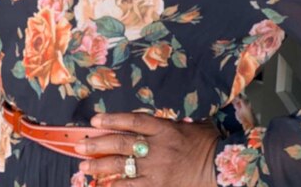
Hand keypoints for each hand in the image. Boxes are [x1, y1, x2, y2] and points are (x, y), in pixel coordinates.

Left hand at [75, 112, 220, 185]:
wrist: (220, 167)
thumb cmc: (206, 143)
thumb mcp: (187, 125)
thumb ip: (164, 123)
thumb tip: (141, 120)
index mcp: (165, 129)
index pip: (133, 121)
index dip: (112, 119)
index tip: (95, 120)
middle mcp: (158, 148)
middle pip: (121, 144)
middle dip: (98, 144)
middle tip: (80, 145)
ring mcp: (157, 169)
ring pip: (122, 166)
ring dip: (100, 167)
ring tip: (83, 167)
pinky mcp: (159, 186)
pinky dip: (116, 186)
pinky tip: (103, 186)